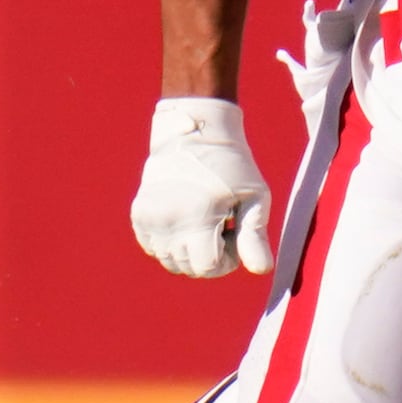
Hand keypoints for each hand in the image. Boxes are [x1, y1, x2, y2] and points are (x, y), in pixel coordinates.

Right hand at [132, 98, 270, 278]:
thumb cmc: (232, 165)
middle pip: (189, 267)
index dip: (227, 259)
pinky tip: (185, 219)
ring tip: (203, 220)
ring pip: (170, 262)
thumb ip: (255, 235)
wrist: (195, 132)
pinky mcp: (139, 215)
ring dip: (190, 251)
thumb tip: (262, 270)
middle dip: (210, 255)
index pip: (208, 266)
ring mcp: (149, 218)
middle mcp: (167, 220)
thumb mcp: (254, 196)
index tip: (234, 232)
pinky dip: (171, 243)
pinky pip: (154, 249)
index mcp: (197, 215)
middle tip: (221, 223)